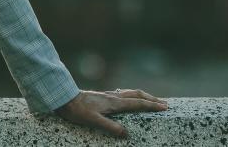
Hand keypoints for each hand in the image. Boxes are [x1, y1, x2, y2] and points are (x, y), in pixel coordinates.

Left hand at [53, 88, 167, 138]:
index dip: (151, 106)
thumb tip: (127, 134)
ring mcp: (107, 95)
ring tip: (149, 99)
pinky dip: (130, 95)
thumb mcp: (93, 121)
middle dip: (151, 99)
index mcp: (114, 102)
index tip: (165, 107)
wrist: (63, 98)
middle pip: (136, 95)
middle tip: (163, 103)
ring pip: (129, 93)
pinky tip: (126, 98)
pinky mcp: (101, 96)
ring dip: (141, 96)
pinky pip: (121, 94)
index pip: (137, 103)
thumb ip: (110, 127)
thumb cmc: (77, 110)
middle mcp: (113, 97)